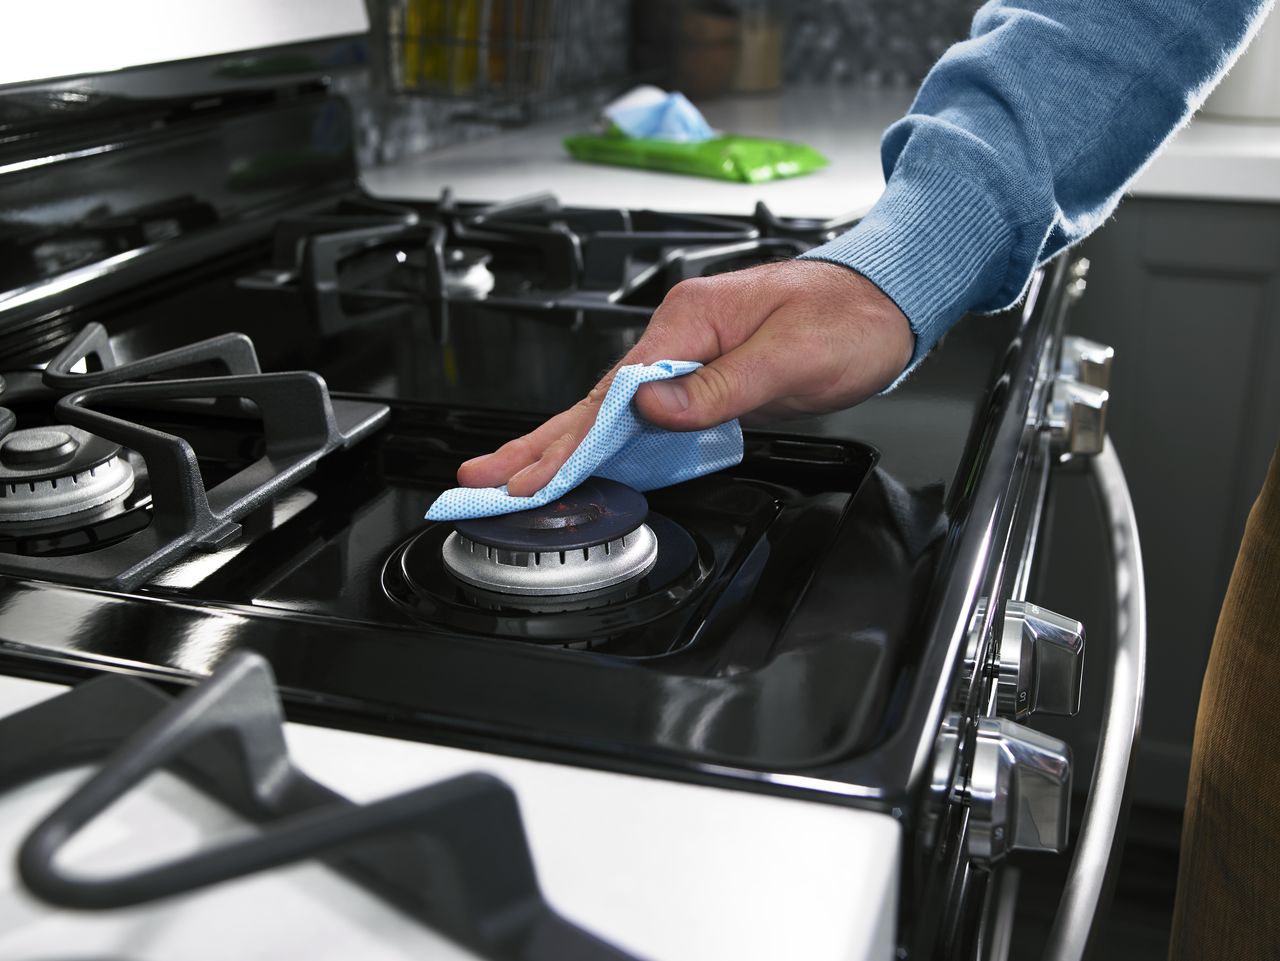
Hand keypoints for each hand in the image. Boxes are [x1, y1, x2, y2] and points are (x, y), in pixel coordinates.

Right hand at [457, 259, 913, 495]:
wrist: (887, 300)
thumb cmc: (847, 318)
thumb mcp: (789, 356)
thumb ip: (718, 386)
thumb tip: (652, 408)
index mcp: (688, 322)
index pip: (613, 394)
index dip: (569, 441)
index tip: (530, 475)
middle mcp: (679, 334)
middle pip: (595, 401)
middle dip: (539, 444)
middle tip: (484, 479)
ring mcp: (688, 354)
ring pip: (612, 409)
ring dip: (562, 445)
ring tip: (512, 473)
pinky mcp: (703, 374)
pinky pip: (641, 413)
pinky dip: (605, 440)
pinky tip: (580, 458)